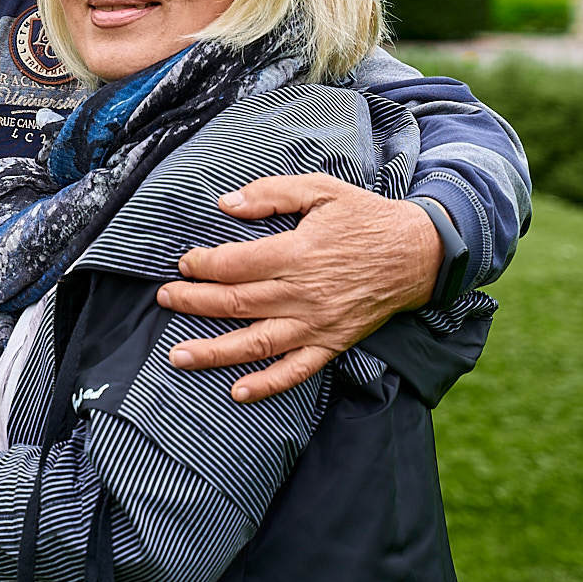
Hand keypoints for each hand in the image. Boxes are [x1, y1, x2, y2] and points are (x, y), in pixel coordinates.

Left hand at [155, 174, 440, 403]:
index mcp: (297, 252)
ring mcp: (317, 323)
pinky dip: (267, 384)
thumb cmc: (366, 218)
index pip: (234, 264)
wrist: (419, 253)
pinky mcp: (333, 343)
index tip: (183, 264)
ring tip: (177, 356)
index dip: (202, 265)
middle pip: (235, 303)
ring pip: (256, 342)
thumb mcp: (321, 190)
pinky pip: (296, 370)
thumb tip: (226, 204)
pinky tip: (238, 392)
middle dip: (192, 303)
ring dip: (213, 352)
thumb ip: (271, 194)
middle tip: (163, 300)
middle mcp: (303, 293)